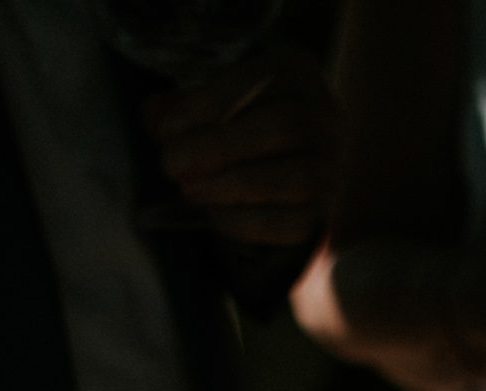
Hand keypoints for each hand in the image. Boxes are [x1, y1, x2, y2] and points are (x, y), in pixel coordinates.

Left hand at [144, 46, 341, 245]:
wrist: (284, 176)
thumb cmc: (239, 130)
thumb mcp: (212, 105)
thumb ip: (180, 108)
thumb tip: (153, 116)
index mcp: (296, 72)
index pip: (259, 81)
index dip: (209, 105)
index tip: (167, 129)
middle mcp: (325, 116)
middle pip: (282, 128)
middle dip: (218, 148)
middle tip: (172, 165)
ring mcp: (332, 168)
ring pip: (292, 178)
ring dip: (231, 186)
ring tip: (188, 191)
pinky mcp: (325, 215)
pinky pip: (290, 223)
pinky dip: (245, 222)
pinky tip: (213, 217)